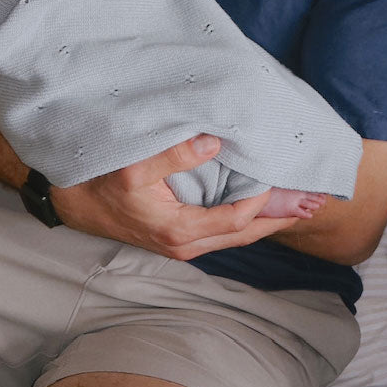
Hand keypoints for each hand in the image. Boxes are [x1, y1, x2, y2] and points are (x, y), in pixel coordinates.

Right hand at [50, 134, 297, 259]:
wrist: (71, 199)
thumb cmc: (99, 181)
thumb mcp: (133, 166)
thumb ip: (174, 155)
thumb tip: (215, 142)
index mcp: (179, 231)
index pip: (237, 220)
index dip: (263, 201)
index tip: (286, 179)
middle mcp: (186, 244)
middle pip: (246, 234)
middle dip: (280, 217)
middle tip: (316, 201)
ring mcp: (183, 242)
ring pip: (237, 234)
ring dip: (269, 217)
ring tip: (301, 203)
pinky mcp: (181, 233)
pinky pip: (225, 229)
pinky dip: (250, 216)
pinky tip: (264, 202)